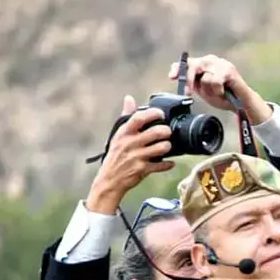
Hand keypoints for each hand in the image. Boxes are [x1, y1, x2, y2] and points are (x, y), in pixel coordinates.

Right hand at [85, 96, 174, 213]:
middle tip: (168, 132)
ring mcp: (137, 157)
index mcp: (124, 133)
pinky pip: (162, 165)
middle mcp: (130, 144)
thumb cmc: (116, 156)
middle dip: (166, 131)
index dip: (153, 114)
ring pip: (162, 148)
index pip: (139, 118)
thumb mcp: (118, 135)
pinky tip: (169, 162)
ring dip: (168, 147)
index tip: (161, 114)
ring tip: (167, 146)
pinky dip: (168, 164)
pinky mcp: (142, 170)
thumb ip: (126, 117)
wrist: (109, 180)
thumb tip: (129, 99)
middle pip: (156, 132)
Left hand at [170, 55, 271, 124]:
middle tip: (189, 93)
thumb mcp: (203, 90)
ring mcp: (220, 63)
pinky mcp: (229, 69)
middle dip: (189, 81)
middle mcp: (210, 60)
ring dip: (210, 91)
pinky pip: (215, 81)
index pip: (185, 63)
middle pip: (193, 66)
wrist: (242, 104)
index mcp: (202, 64)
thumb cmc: (223, 96)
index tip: (172, 77)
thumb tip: (175, 77)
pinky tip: (224, 92)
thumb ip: (191, 82)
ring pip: (205, 78)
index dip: (177, 69)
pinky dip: (218, 90)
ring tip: (218, 94)